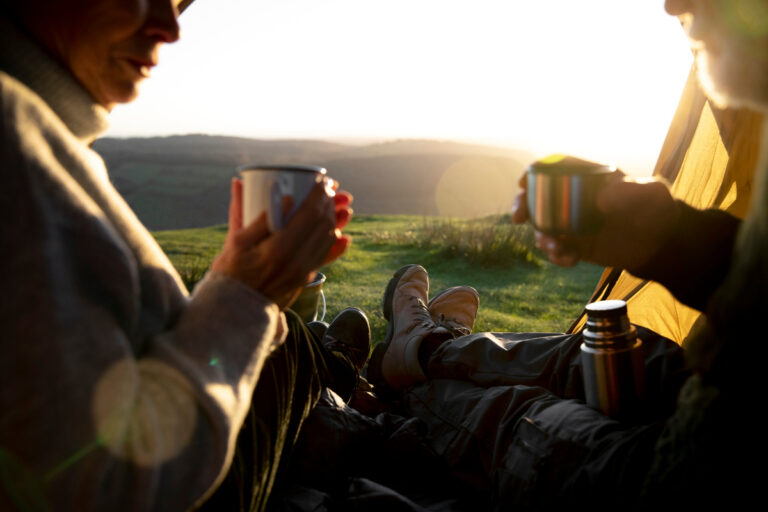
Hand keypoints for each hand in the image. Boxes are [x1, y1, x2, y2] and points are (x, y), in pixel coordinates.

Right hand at [211, 177, 352, 308]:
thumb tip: (244, 182)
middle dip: (330, 202)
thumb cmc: (231, 272)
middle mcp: (297, 260)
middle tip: (330, 188)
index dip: (319, 194)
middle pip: (323, 224)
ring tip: (337, 204)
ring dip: (336, 219)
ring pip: (329, 239)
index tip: (322, 180)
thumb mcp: (234, 241)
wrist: (236, 308)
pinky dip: (336, 244)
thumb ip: (243, 212)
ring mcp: (303, 271)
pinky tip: (343, 235)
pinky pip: (326, 257)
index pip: (310, 214)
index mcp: (279, 247)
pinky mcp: (305, 278)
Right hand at [513, 174, 679, 271]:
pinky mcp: (577, 245)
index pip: (556, 168)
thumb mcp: (652, 195)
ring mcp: (573, 223)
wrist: (662, 243)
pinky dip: (557, 256)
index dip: (535, 172)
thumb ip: (632, 191)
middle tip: (519, 217)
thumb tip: (600, 199)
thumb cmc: (658, 209)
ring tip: (555, 248)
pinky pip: (558, 250)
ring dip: (541, 237)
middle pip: (539, 197)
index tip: (523, 182)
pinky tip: (569, 260)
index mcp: (589, 178)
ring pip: (543, 226)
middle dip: (523, 205)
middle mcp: (575, 199)